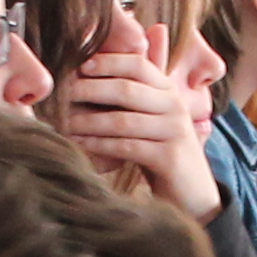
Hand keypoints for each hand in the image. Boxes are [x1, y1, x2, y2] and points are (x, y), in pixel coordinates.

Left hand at [60, 45, 219, 216]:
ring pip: (123, 120)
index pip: (139, 65)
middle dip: (90, 90)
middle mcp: (175, 106)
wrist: (193, 194)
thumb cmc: (161, 153)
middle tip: (63, 94)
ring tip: (65, 123)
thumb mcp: (150, 120)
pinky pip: (127, 146)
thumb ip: (132, 98)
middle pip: (126, 89)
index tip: (82, 65)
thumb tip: (89, 75)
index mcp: (170, 92)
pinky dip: (100, 145)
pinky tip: (81, 144)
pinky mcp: (169, 158)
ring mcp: (174, 131)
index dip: (109, 62)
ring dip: (89, 121)